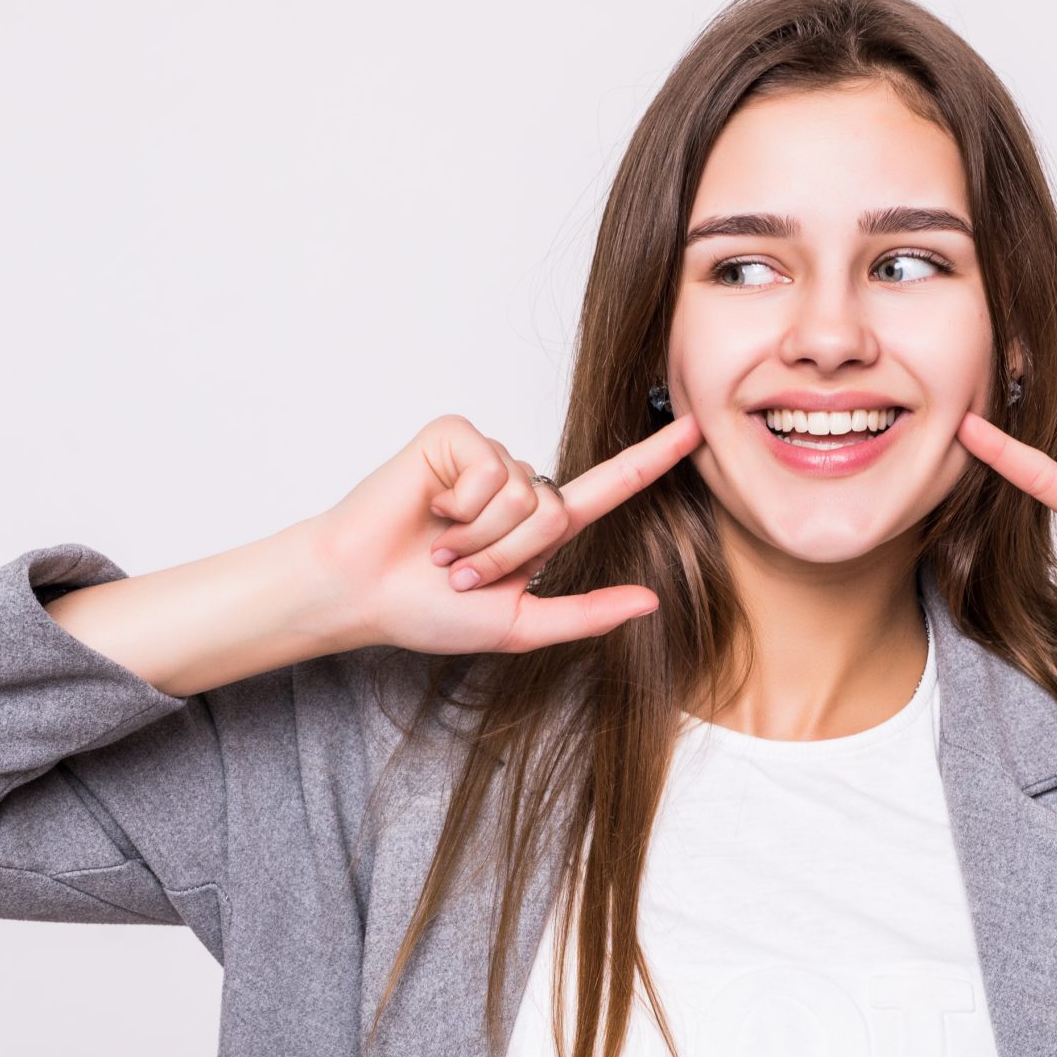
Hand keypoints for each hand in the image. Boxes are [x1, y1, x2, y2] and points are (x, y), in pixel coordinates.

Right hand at [304, 412, 702, 656]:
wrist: (359, 591)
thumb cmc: (425, 610)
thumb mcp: (517, 625)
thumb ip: (585, 614)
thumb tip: (652, 600)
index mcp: (538, 527)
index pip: (610, 487)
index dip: (653, 460)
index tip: (697, 430)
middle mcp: (517, 485)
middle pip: (556, 511)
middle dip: (507, 555)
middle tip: (460, 572)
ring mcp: (486, 457)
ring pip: (522, 493)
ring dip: (479, 535)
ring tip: (439, 546)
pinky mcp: (454, 437)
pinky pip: (488, 470)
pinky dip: (459, 505)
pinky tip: (429, 511)